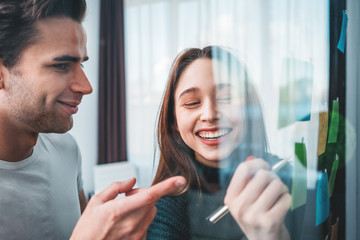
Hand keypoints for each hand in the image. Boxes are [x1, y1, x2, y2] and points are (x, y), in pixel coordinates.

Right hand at [70, 176, 185, 239]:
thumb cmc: (87, 229)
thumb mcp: (96, 203)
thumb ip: (116, 188)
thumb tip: (132, 181)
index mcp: (119, 211)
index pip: (149, 196)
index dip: (166, 186)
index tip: (180, 180)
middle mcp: (131, 224)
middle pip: (151, 201)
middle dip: (143, 194)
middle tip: (127, 196)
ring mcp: (136, 235)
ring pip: (151, 212)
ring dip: (144, 206)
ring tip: (126, 210)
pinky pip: (147, 224)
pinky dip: (141, 218)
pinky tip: (126, 222)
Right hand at [224, 158, 290, 239]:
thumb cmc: (256, 217)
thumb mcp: (245, 199)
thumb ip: (247, 178)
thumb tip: (252, 158)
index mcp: (231, 198)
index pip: (243, 169)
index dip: (257, 163)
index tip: (264, 167)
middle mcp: (239, 207)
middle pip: (262, 175)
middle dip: (273, 177)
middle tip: (273, 185)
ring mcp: (253, 215)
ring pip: (276, 185)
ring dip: (281, 188)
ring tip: (278, 196)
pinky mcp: (269, 221)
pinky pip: (285, 198)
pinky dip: (287, 199)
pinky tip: (281, 206)